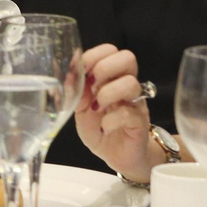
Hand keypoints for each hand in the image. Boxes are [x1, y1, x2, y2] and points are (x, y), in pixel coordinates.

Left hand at [73, 43, 154, 182]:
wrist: (116, 155)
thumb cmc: (98, 128)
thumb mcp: (79, 108)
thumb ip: (75, 91)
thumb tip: (66, 72)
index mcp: (110, 77)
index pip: (110, 50)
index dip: (94, 55)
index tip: (80, 70)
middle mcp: (126, 85)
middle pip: (127, 58)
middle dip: (104, 68)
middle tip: (92, 85)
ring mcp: (136, 103)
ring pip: (131, 83)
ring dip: (108, 93)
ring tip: (97, 108)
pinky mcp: (140, 122)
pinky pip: (129, 113)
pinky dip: (111, 120)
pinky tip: (104, 127)